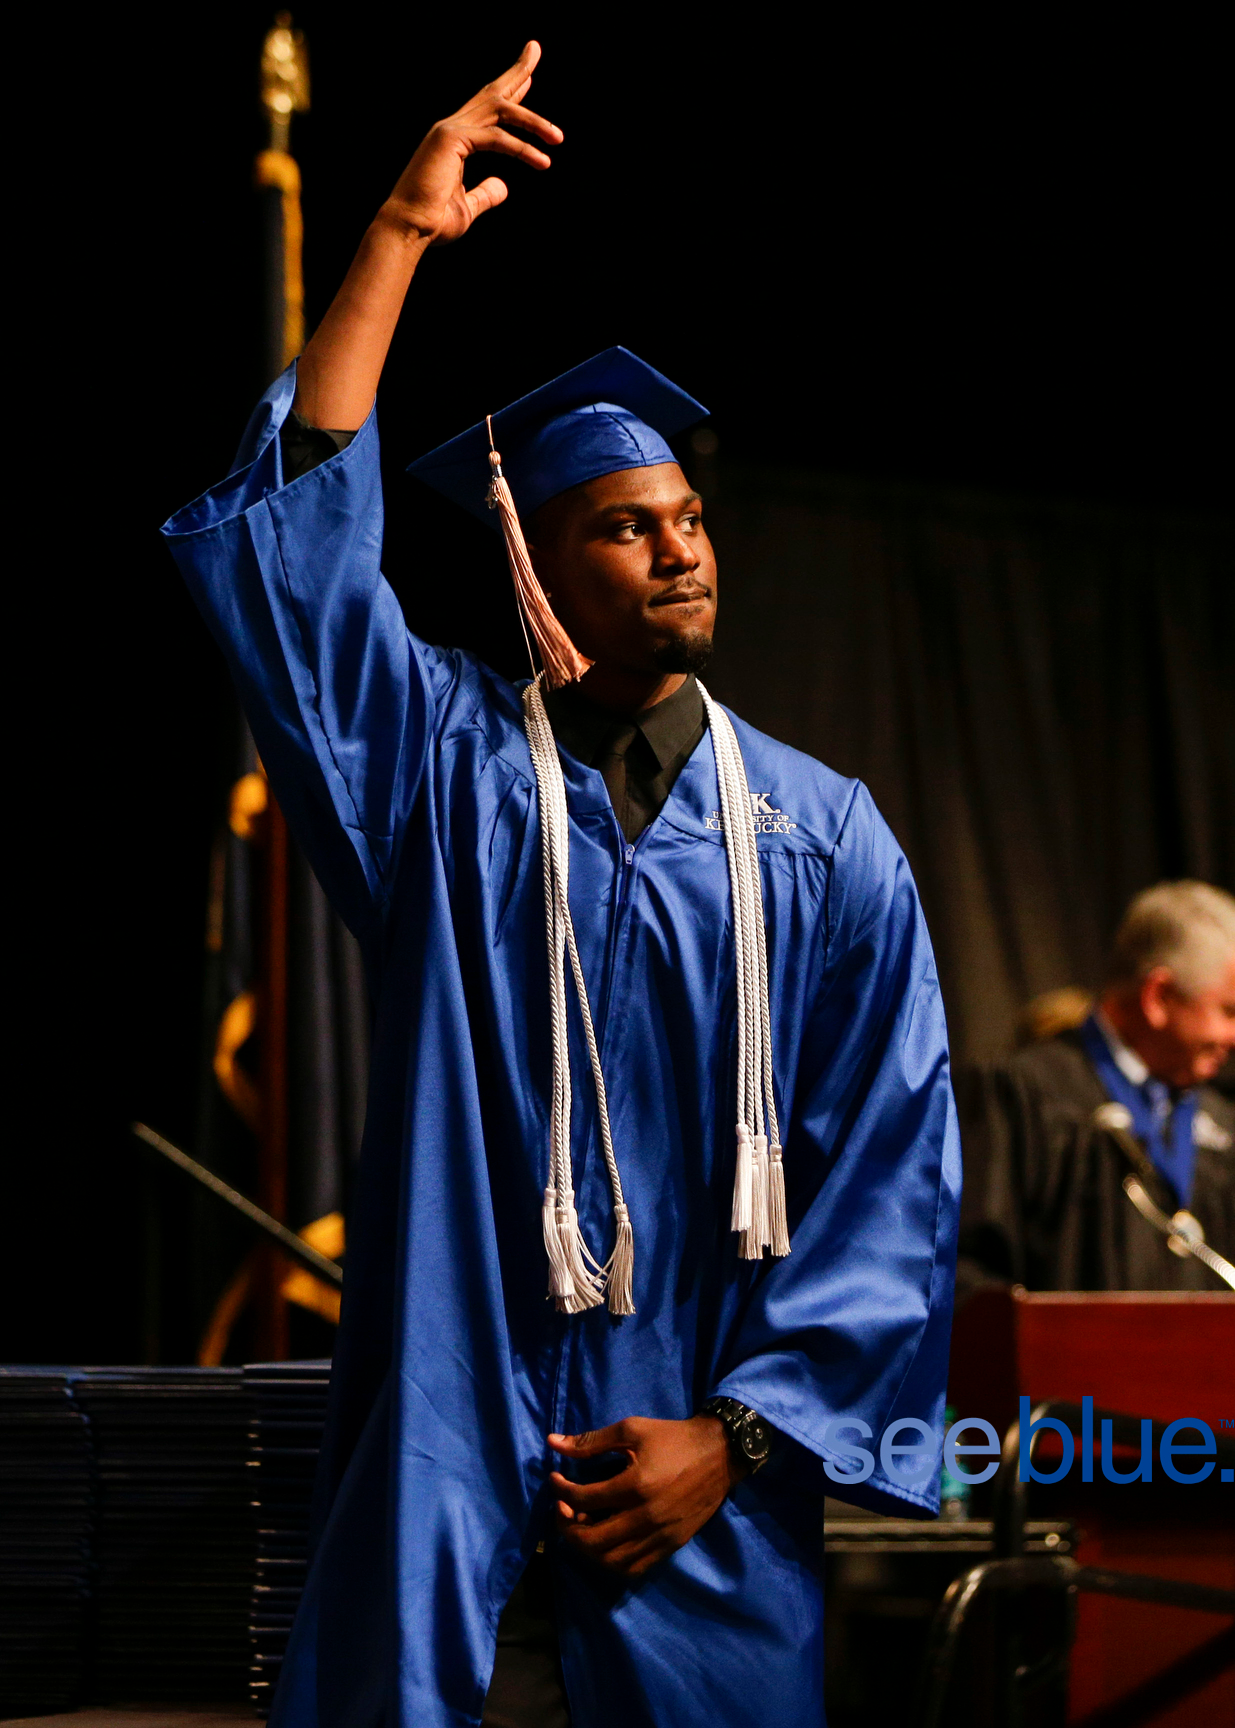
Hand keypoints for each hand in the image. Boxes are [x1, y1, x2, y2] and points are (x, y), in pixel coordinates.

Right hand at [382, 41, 560, 246]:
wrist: (408, 229)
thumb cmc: (432, 222)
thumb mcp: (468, 207)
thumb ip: (486, 194)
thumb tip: (503, 187)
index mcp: (453, 140)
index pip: (487, 109)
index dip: (510, 92)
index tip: (528, 75)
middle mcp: (450, 128)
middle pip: (491, 93)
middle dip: (516, 71)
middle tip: (535, 48)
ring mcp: (449, 130)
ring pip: (499, 111)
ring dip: (532, 121)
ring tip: (558, 136)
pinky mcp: (452, 140)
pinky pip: (497, 138)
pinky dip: (521, 148)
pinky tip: (542, 161)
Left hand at [548, 1415, 740, 1578]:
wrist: (719, 1453)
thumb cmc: (673, 1438)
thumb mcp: (632, 1429)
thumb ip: (591, 1441)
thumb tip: (553, 1443)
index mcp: (636, 1484)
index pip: (585, 1498)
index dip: (562, 1490)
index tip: (555, 1480)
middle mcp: (647, 1516)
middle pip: (593, 1539)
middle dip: (567, 1526)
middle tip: (562, 1509)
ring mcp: (660, 1535)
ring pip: (611, 1560)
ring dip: (587, 1548)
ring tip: (580, 1527)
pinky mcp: (671, 1545)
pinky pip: (634, 1568)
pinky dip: (612, 1562)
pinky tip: (604, 1544)